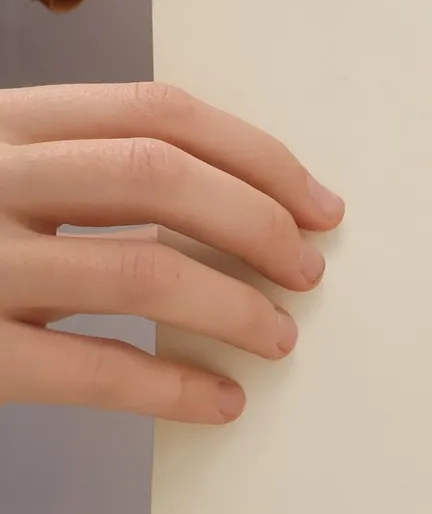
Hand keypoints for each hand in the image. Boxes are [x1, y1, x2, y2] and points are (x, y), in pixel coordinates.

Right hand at [0, 82, 343, 422]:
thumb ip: (76, 171)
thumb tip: (235, 205)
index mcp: (0, 124)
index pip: (155, 112)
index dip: (255, 155)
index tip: (318, 204)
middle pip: (160, 176)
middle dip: (258, 223)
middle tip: (309, 271)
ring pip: (141, 269)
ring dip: (234, 306)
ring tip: (278, 336)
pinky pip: (92, 367)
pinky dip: (173, 387)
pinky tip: (219, 401)